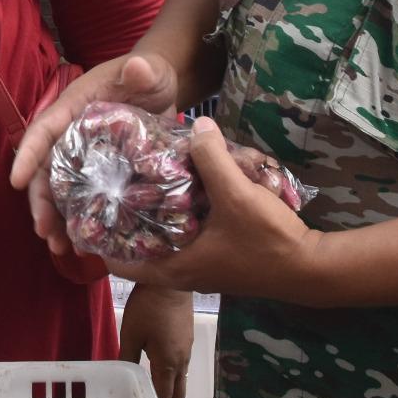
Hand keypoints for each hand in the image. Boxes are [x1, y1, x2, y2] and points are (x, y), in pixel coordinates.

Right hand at [9, 52, 183, 256]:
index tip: (16, 181)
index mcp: (74, 107)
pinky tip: (88, 248)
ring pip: (60, 190)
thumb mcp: (150, 69)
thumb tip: (137, 68)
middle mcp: (71, 134)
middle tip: (44, 231)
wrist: (162, 88)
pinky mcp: (101, 173)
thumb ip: (144, 69)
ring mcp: (84, 156)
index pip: (44, 130)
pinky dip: (82, 222)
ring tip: (61, 248)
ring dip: (56, 219)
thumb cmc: (150, 74)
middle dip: (40, 201)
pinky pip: (83, 199)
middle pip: (46, 169)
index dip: (28, 155)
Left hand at [108, 118, 323, 301]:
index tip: (85, 212)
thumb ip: (213, 158)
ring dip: (153, 220)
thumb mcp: (237, 194)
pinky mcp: (219, 259)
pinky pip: (186, 239)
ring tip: (139, 184)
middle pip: (138, 251)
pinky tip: (183, 191)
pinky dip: (179, 220)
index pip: (118, 263)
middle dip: (124, 223)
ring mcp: (202, 268)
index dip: (97, 241)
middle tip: (109, 188)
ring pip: (163, 244)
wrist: (312, 267)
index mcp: (175, 268)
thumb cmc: (269, 240)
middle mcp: (182, 273)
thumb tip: (195, 125)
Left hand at [118, 284, 194, 397]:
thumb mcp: (130, 333)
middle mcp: (181, 362)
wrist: (171, 280)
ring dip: (172, 396)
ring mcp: (186, 350)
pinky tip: (162, 377)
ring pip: (181, 381)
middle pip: (178, 395)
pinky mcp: (186, 339)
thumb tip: (120, 377)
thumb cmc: (148, 307)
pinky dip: (174, 380)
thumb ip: (126, 358)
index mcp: (167, 364)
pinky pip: (182, 368)